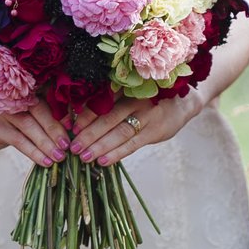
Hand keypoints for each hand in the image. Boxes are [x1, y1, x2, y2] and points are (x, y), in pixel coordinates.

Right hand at [0, 100, 69, 166]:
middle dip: (55, 129)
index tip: (75, 129)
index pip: (48, 99)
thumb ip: (50, 116)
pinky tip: (44, 161)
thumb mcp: (31, 113)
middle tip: (68, 146)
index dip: (63, 113)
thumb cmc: (17, 119)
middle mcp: (16, 97)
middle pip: (39, 111)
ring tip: (59, 157)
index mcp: (29, 90)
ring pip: (29, 127)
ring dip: (45, 143)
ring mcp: (5, 111)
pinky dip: (33, 152)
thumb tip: (75, 130)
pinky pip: (19, 140)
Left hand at [67, 92, 208, 166]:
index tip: (65, 126)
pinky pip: (133, 144)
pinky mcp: (155, 131)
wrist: (183, 103)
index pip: (99, 101)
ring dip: (100, 146)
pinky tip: (103, 161)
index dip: (81, 115)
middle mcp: (135, 99)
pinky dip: (117, 153)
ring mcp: (147, 115)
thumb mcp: (128, 94)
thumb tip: (73, 118)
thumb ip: (106, 102)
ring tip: (84, 157)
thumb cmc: (146, 99)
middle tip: (72, 147)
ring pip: (119, 132)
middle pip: (107, 118)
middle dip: (88, 134)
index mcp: (125, 87)